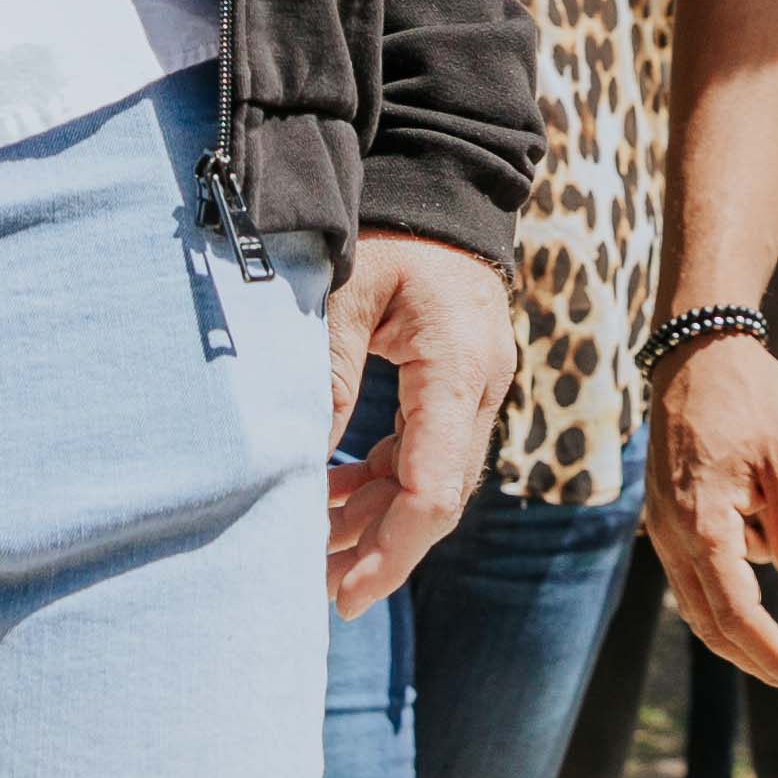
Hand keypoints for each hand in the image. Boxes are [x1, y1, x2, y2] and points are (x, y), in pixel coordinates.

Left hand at [322, 231, 509, 613]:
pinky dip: (381, 481)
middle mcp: (479, 386)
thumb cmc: (384, 229)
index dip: (390, 551)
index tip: (344, 594)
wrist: (436, 183)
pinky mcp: (458, 383)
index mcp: (456, 366)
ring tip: (312, 549)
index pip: (433, 488)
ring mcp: (474, 387)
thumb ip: (325, 377)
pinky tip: (332, 494)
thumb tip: (298, 469)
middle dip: (380, 550)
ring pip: (431, 480)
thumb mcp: (341, 294)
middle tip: (317, 590)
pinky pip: (425, 451)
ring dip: (376, 519)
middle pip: (438, 496)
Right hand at [650, 329, 777, 691]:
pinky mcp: (671, 513)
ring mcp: (666, 525)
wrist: (698, 347)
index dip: (773, 655)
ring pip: (699, 603)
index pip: (736, 614)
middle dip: (757, 658)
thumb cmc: (748, 396)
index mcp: (703, 526)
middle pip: (710, 623)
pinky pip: (695, 573)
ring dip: (742, 632)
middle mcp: (674, 535)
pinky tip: (762, 589)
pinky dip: (726, 596)